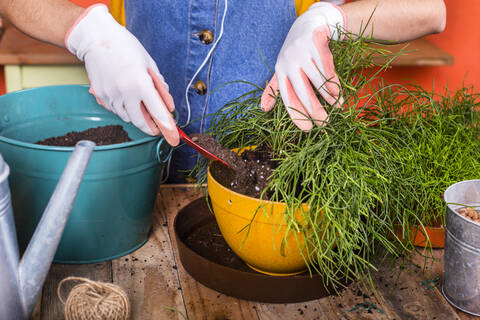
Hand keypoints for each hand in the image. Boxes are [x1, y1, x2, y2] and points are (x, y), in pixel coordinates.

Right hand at [66, 4, 178, 145]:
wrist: (96, 38)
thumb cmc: (125, 47)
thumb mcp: (149, 64)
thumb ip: (160, 86)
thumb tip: (167, 104)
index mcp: (140, 83)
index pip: (157, 111)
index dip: (167, 126)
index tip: (172, 136)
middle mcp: (125, 92)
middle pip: (140, 122)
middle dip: (150, 127)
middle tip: (157, 128)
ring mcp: (111, 95)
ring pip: (127, 117)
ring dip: (136, 116)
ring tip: (140, 106)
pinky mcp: (101, 95)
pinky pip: (115, 109)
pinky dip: (123, 109)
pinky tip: (126, 98)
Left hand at [261, 2, 345, 130]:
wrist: (309, 23)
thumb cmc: (296, 53)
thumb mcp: (283, 69)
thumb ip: (274, 89)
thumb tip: (263, 109)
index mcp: (280, 71)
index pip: (287, 98)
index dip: (296, 115)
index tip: (307, 129)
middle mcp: (289, 62)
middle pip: (303, 92)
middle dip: (314, 111)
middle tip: (325, 124)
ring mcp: (303, 52)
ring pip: (318, 80)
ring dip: (329, 97)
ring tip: (337, 107)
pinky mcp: (316, 42)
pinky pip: (327, 67)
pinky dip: (334, 81)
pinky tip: (339, 92)